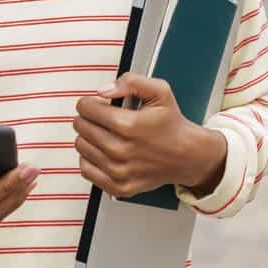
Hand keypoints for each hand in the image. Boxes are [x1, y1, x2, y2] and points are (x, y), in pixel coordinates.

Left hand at [73, 74, 226, 197]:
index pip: (85, 109)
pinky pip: (86, 170)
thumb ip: (131, 82)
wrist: (186, 155)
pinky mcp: (118, 186)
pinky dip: (90, 159)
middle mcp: (120, 150)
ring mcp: (118, 171)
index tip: (99, 104)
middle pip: (81, 127)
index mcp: (128, 125)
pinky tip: (103, 151)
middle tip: (104, 118)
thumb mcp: (159, 91)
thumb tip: (104, 90)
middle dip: (89, 118)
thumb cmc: (171, 124)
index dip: (90, 102)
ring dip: (89, 137)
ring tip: (106, 134)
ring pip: (81, 147)